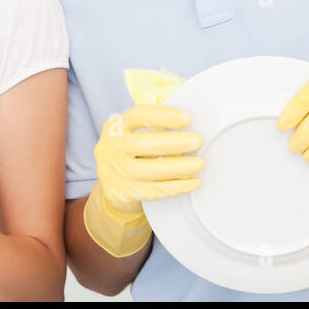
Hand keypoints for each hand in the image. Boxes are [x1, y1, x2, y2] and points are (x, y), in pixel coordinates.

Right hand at [84, 104, 203, 257]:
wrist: (108, 184)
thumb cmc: (129, 151)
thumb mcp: (130, 133)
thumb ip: (151, 125)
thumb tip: (187, 122)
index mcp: (115, 126)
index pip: (139, 115)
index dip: (164, 115)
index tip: (187, 119)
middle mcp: (112, 148)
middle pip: (147, 143)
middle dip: (176, 142)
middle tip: (198, 141)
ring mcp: (116, 172)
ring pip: (152, 170)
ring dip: (180, 167)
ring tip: (200, 163)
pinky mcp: (123, 193)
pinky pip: (155, 191)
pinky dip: (177, 186)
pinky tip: (194, 182)